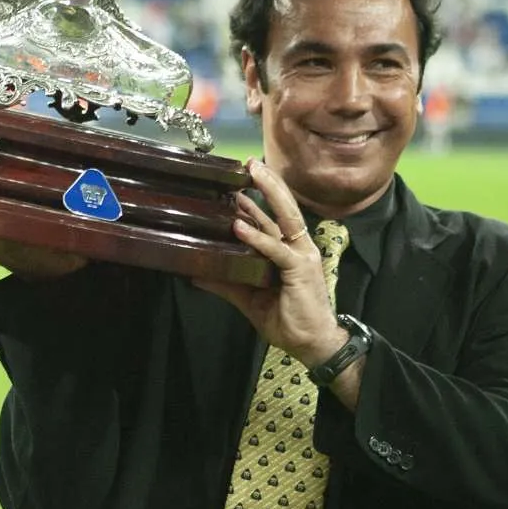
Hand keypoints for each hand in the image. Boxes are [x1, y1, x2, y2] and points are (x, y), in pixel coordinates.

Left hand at [194, 158, 348, 370]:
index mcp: (290, 251)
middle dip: (268, 184)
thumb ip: (226, 283)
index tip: (238, 182)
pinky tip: (239, 225)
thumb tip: (195, 273)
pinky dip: (257, 237)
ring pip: (284, 219)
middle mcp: (298, 248)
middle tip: (249, 163)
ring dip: (267, 195)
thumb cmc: (287, 320)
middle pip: (284, 208)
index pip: (274, 218)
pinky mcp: (300, 270)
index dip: (259, 198)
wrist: (312, 345)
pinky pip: (276, 249)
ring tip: (250, 176)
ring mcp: (302, 256)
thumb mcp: (249, 299)